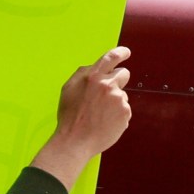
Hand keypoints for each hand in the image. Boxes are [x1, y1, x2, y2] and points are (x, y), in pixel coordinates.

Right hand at [32, 47, 131, 188]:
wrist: (76, 141)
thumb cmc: (70, 116)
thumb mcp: (68, 88)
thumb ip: (83, 74)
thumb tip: (95, 68)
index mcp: (92, 76)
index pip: (111, 57)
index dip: (121, 52)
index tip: (126, 52)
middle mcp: (107, 85)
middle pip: (123, 74)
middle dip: (118, 80)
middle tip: (107, 94)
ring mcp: (119, 99)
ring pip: (122, 94)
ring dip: (114, 101)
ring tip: (100, 114)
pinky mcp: (125, 113)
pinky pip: (124, 109)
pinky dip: (117, 115)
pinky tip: (105, 122)